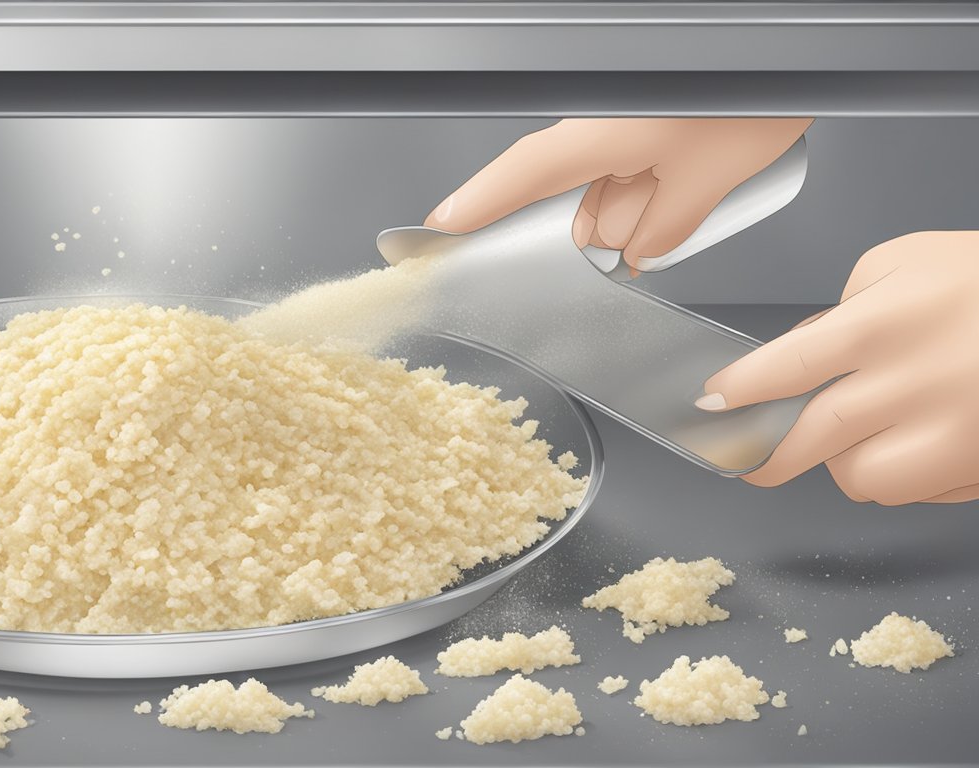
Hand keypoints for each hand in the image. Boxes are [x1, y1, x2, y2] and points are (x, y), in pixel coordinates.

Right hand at [426, 118, 811, 272]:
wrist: (792, 54)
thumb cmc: (754, 95)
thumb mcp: (712, 178)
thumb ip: (665, 226)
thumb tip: (637, 252)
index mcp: (606, 129)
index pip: (526, 173)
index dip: (479, 203)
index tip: (440, 226)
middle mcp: (603, 121)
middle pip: (573, 188)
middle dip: (602, 225)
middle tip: (638, 248)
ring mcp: (623, 118)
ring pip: (606, 180)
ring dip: (633, 208)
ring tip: (681, 205)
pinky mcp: (645, 117)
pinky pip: (629, 164)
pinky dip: (646, 188)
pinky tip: (675, 200)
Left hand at [697, 231, 978, 504]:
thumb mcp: (905, 262)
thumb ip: (843, 310)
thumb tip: (800, 359)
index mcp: (883, 325)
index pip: (785, 369)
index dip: (739, 393)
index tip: (708, 407)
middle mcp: (912, 386)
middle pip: (810, 440)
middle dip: (764, 456)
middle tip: (745, 459)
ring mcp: (951, 435)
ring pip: (861, 480)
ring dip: (844, 464)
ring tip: (859, 436)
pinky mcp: (975, 468)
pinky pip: (915, 492)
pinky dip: (901, 475)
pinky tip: (915, 442)